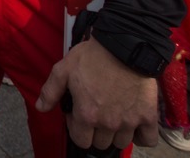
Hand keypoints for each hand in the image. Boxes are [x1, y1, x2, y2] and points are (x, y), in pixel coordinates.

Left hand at [36, 38, 157, 150]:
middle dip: (95, 131)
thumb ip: (50, 91)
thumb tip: (40, 108)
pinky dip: (142, 137)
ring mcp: (130, 121)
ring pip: (121, 143)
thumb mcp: (63, 69)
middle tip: (96, 112)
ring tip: (114, 115)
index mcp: (87, 115)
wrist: (124, 46)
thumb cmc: (92, 56)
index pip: (81, 141)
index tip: (79, 114)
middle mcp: (108, 123)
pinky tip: (134, 125)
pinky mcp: (148, 116)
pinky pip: (148, 140)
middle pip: (101, 143)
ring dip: (116, 133)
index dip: (76, 128)